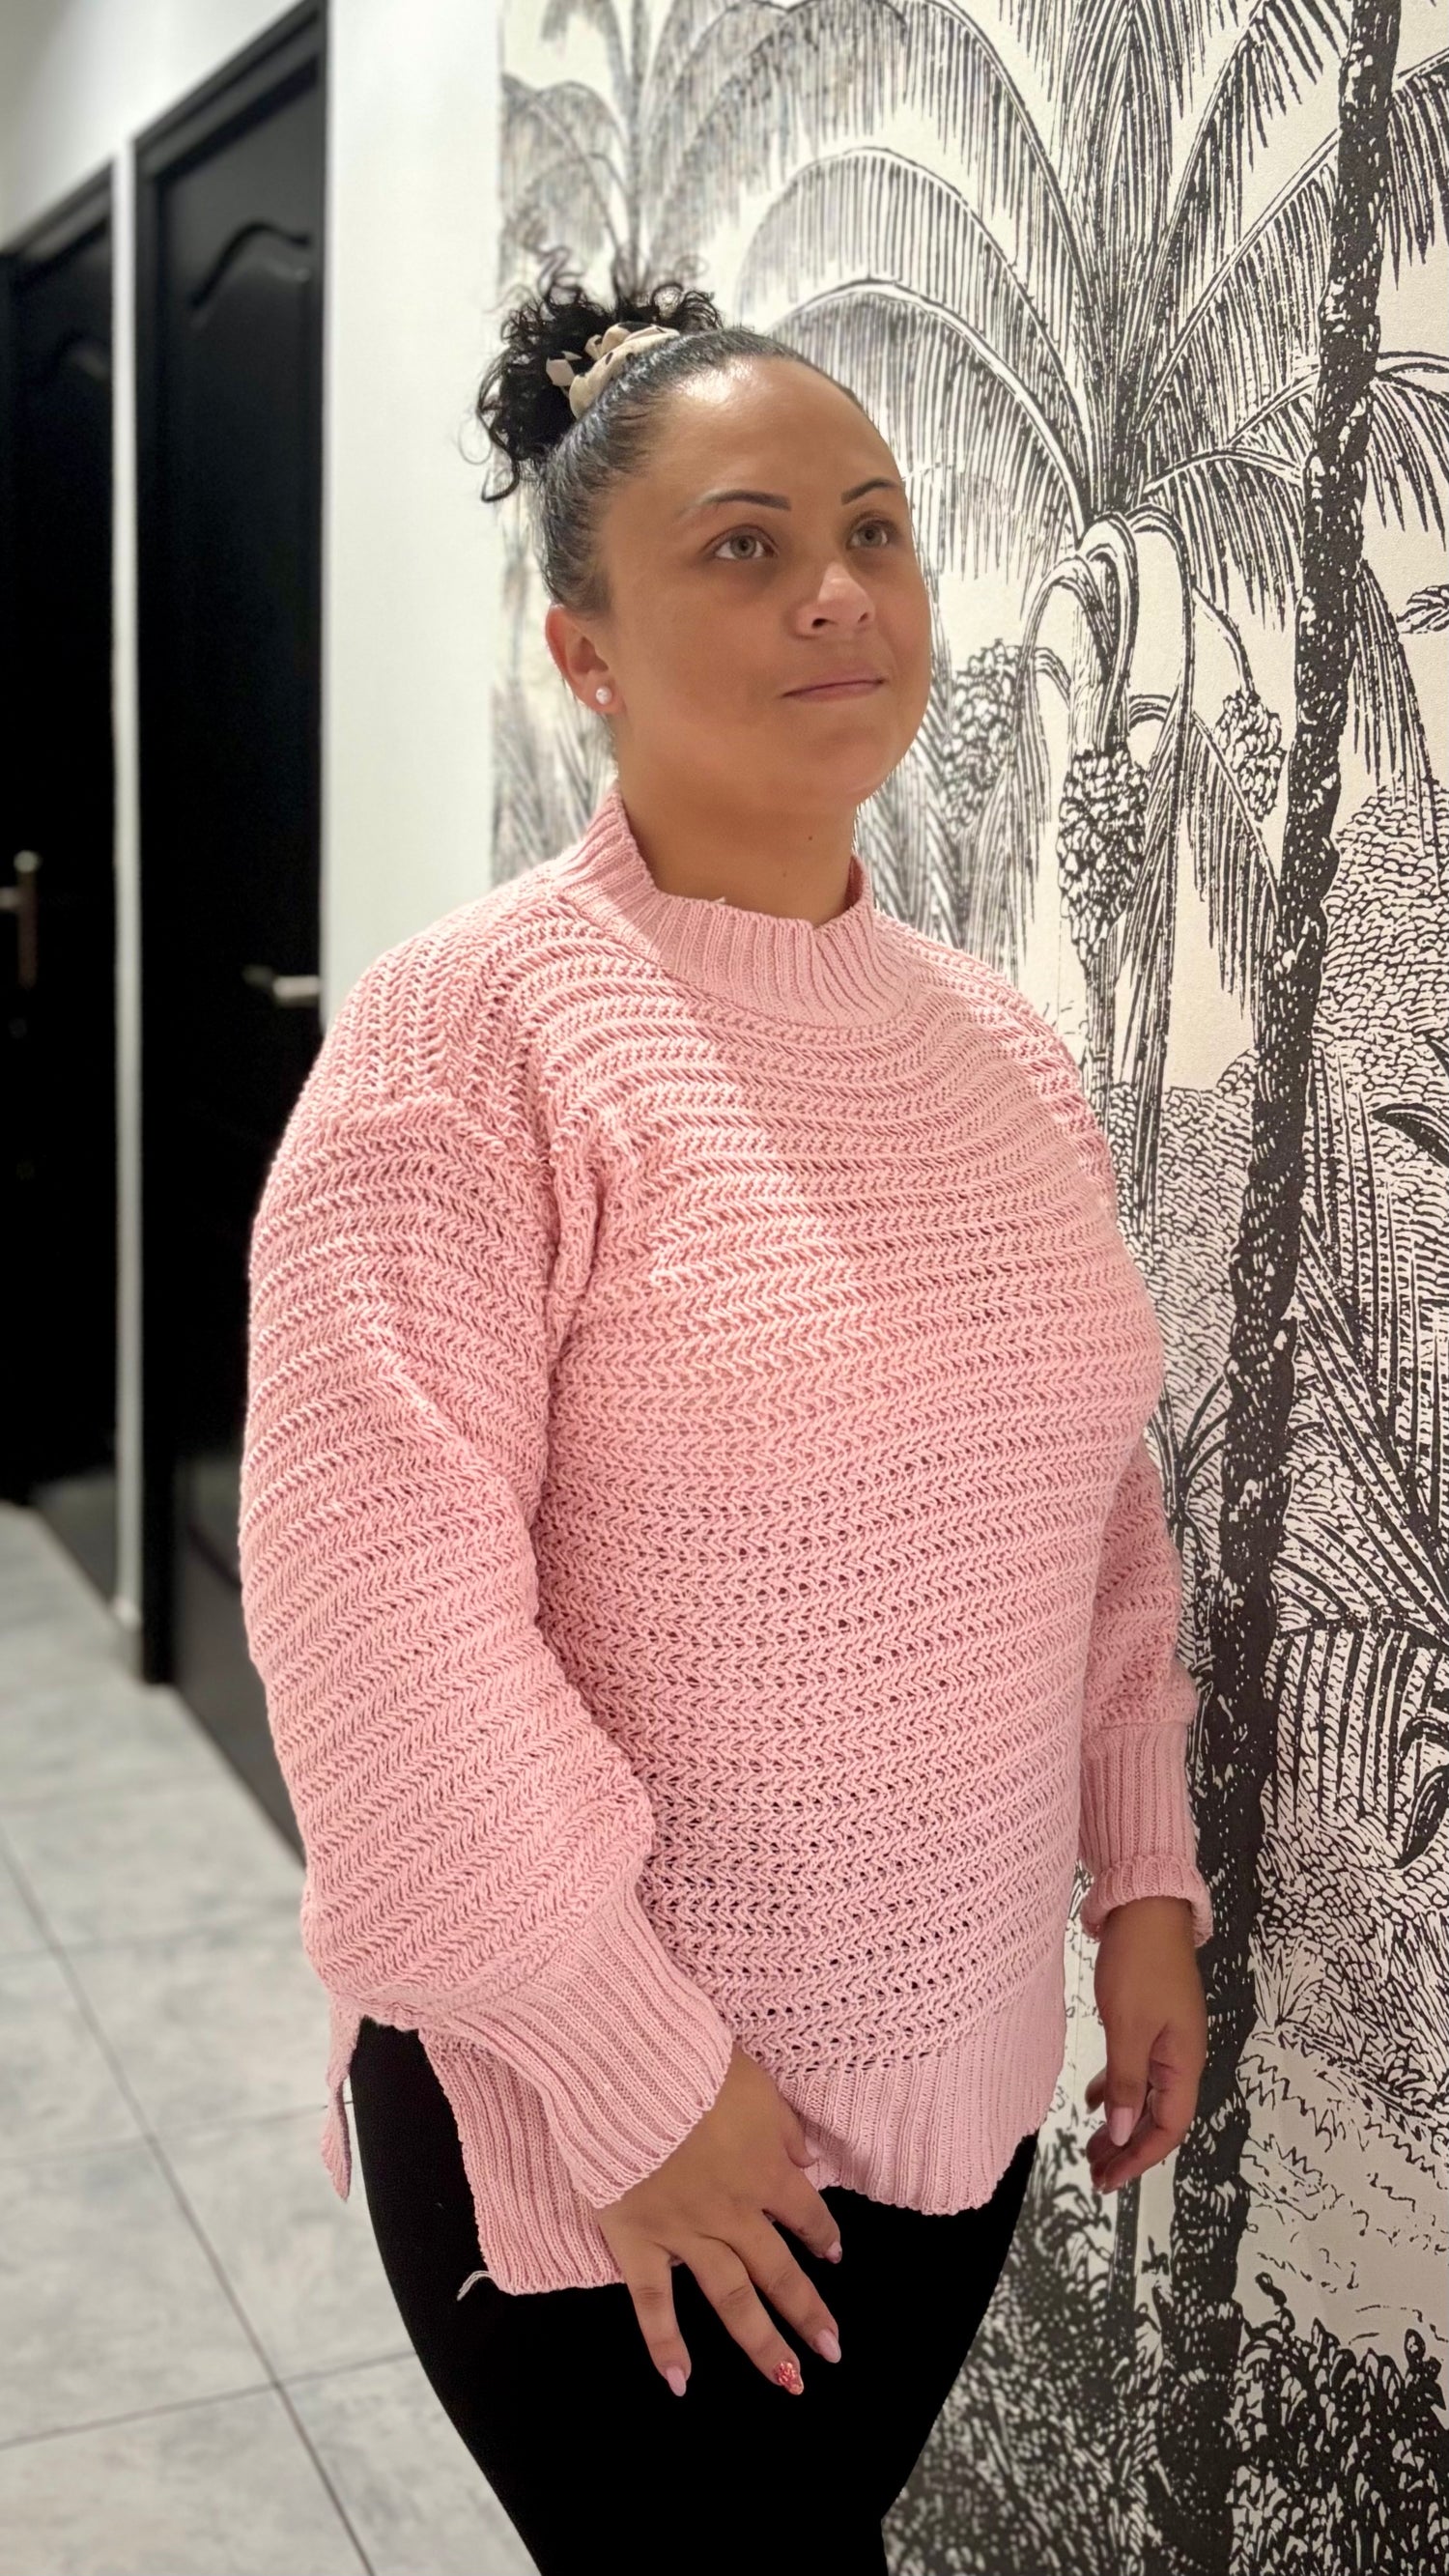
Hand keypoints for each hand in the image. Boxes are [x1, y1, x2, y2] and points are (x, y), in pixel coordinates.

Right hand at [588, 2041, 843, 2398]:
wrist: (626, 2069)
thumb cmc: (691, 2063)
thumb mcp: (756, 2083)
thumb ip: (783, 2127)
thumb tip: (807, 2160)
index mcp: (764, 2171)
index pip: (805, 2213)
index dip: (823, 2234)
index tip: (835, 2255)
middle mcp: (733, 2212)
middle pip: (778, 2271)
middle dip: (809, 2313)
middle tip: (833, 2350)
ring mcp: (685, 2233)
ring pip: (731, 2298)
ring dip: (762, 2344)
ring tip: (789, 2383)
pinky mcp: (638, 2241)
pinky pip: (653, 2302)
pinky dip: (666, 2345)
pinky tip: (681, 2383)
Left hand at [1084, 1896, 1206, 2193]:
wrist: (1146, 1905)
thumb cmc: (1139, 1964)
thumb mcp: (1128, 2027)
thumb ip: (1127, 2084)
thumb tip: (1124, 2136)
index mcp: (1183, 2063)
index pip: (1168, 2129)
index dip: (1138, 2159)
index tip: (1106, 2180)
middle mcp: (1181, 2057)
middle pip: (1158, 2118)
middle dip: (1128, 2148)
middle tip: (1093, 2171)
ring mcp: (1167, 2038)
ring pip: (1146, 2095)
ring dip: (1121, 2122)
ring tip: (1091, 2146)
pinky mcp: (1151, 2020)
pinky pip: (1137, 2069)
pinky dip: (1118, 2088)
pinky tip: (1096, 2099)